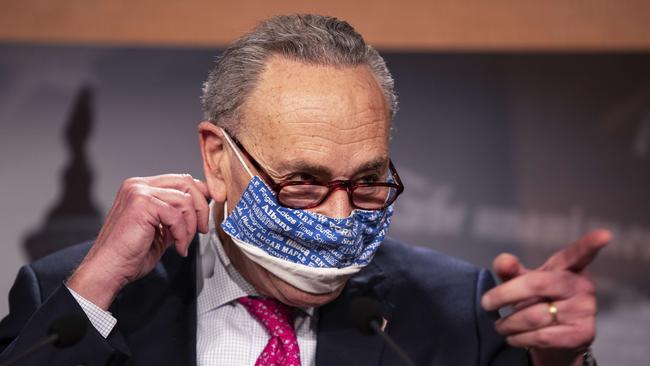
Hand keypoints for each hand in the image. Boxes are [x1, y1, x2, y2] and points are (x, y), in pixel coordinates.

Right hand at [67, 174, 209, 309]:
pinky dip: (182, 234)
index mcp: (141, 188)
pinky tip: (177, 247)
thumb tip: (199, 209)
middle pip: (186, 182)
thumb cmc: (129, 255)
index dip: (200, 195)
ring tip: (183, 243)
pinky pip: (176, 215)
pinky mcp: (141, 204)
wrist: (107, 270)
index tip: (206, 214)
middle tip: (201, 229)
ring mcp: (138, 192)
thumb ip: (176, 216)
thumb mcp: (160, 230)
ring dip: (190, 226)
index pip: (180, 180)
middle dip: (201, 208)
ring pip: (184, 199)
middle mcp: (137, 185)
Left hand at [481, 230, 610, 365]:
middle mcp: (582, 286)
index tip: (604, 235)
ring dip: (509, 323)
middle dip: (505, 294)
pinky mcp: (583, 334)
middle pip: (537, 284)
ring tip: (499, 325)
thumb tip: (504, 261)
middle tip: (485, 302)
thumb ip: (511, 270)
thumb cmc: (538, 301)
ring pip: (534, 315)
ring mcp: (586, 310)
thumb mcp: (523, 281)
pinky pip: (541, 336)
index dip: (591, 244)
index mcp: (569, 267)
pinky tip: (512, 337)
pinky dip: (519, 338)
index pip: (579, 254)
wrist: (555, 340)